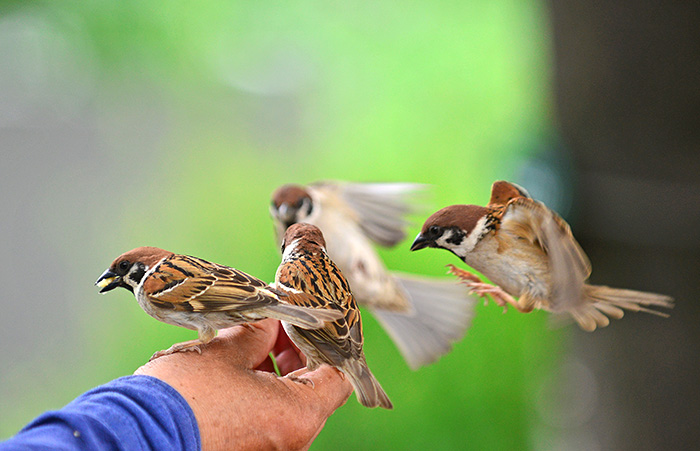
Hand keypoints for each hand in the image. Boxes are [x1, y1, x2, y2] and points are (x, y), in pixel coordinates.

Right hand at [135, 319, 352, 449]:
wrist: (135, 439)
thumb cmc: (181, 398)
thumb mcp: (224, 353)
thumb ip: (256, 334)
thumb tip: (268, 322)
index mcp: (298, 415)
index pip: (337, 375)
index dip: (324, 342)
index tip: (307, 322)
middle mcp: (292, 439)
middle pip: (315, 388)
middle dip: (297, 351)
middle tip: (276, 325)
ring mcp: (272, 448)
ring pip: (291, 402)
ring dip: (278, 368)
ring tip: (253, 339)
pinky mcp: (250, 449)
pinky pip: (270, 416)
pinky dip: (263, 389)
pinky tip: (241, 364)